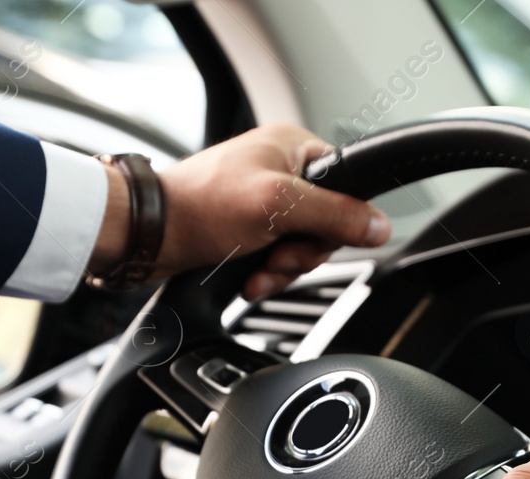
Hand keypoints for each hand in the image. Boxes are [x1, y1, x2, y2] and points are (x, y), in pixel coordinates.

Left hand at [88, 125, 391, 299]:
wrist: (150, 235)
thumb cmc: (200, 206)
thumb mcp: (278, 207)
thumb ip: (335, 215)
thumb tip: (379, 225)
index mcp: (294, 148)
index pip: (347, 187)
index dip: (337, 220)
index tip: (315, 237)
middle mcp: (281, 171)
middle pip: (326, 224)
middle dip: (302, 252)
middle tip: (278, 254)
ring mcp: (263, 202)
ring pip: (302, 247)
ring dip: (282, 269)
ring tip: (258, 269)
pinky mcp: (247, 230)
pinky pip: (277, 259)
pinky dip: (266, 275)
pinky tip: (250, 279)